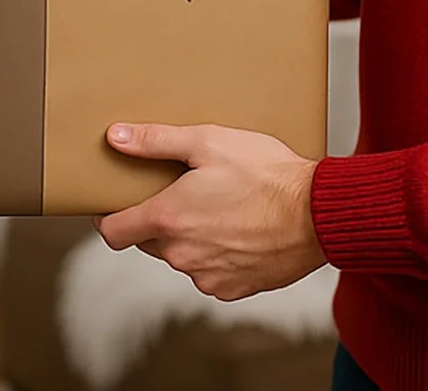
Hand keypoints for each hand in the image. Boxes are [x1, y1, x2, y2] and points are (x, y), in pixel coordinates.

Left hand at [95, 122, 325, 299]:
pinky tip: (235, 228)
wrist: (318, 213)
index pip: (112, 233)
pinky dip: (214, 253)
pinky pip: (208, 272)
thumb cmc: (266, 174)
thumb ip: (155, 140)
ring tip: (215, 206)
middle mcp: (182, 255)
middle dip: (156, 218)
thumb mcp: (207, 141)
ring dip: (188, 236)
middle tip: (179, 191)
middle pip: (147, 241)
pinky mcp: (233, 289)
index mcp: (167, 219)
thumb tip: (116, 137)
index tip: (115, 203)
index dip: (109, 217)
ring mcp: (207, 276)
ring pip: (180, 256)